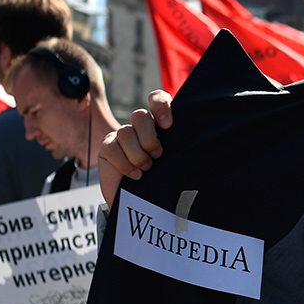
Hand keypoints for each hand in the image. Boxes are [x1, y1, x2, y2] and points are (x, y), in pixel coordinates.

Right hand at [99, 89, 172, 204]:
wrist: (140, 204)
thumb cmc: (163, 182)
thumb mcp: (175, 164)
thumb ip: (180, 150)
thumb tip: (195, 144)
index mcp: (160, 125)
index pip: (157, 99)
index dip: (160, 106)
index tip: (167, 126)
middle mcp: (140, 128)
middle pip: (140, 116)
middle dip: (149, 138)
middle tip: (157, 155)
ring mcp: (122, 137)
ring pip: (125, 132)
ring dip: (137, 154)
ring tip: (146, 169)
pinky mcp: (108, 148)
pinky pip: (112, 147)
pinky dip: (124, 163)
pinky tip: (134, 174)